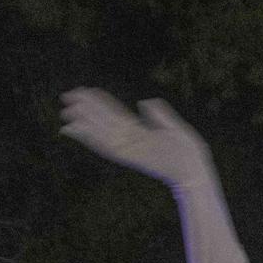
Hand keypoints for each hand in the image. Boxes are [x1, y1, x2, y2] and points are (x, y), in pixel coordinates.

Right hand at [60, 87, 211, 185]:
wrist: (196, 172)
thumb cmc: (188, 153)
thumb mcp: (174, 127)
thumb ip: (159, 114)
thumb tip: (143, 101)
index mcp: (141, 131)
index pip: (114, 113)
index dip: (99, 101)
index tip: (83, 90)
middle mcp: (132, 139)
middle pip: (103, 121)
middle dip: (85, 110)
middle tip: (66, 98)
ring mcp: (131, 148)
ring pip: (101, 132)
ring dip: (83, 123)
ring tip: (67, 113)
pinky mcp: (131, 157)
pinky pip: (107, 146)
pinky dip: (91, 138)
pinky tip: (78, 131)